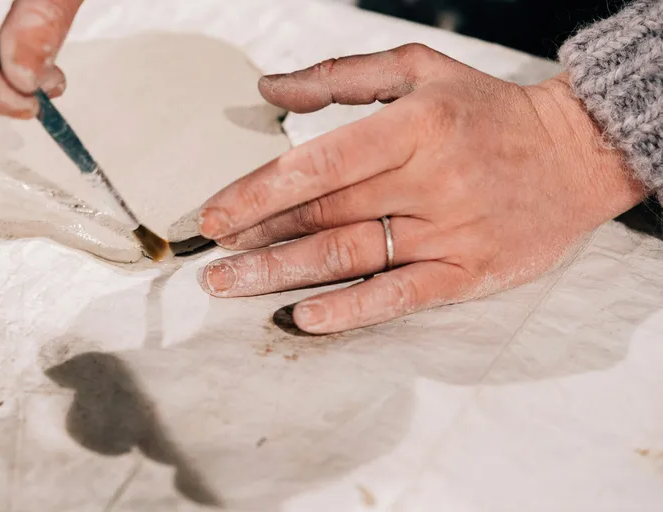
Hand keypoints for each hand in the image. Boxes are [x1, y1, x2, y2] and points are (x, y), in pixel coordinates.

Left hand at [197, 44, 646, 333]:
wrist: (577, 153)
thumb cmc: (486, 110)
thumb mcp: (420, 70)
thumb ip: (341, 75)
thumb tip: (269, 88)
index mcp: (414, 126)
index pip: (319, 163)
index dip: (259, 191)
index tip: (215, 214)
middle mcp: (430, 180)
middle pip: (325, 214)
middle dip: (258, 236)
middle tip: (209, 256)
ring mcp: (451, 230)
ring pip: (351, 256)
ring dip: (282, 273)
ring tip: (232, 285)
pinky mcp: (470, 271)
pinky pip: (401, 295)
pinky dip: (352, 309)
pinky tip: (306, 317)